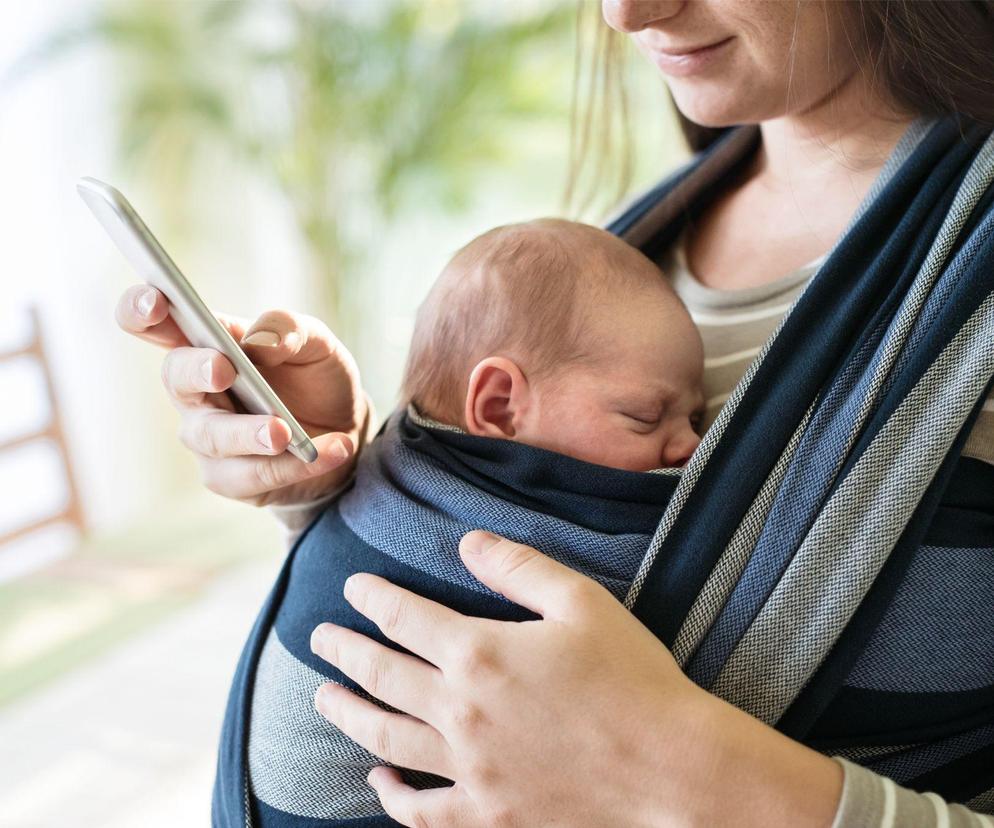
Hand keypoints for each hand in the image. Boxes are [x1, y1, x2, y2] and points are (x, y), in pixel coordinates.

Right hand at [115, 285, 367, 505]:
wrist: (345, 431)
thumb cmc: (315, 378)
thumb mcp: (317, 344)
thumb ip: (291, 330)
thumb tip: (263, 342)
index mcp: (207, 344)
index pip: (155, 323)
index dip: (141, 310)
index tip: (156, 302)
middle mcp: (196, 391)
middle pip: (176, 379)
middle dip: (197, 372)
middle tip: (224, 369)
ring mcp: (207, 437)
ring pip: (214, 437)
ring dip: (250, 433)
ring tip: (285, 431)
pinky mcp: (230, 478)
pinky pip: (253, 476)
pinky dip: (294, 465)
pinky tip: (334, 450)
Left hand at [309, 533, 842, 826]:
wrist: (672, 769)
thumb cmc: (633, 678)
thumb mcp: (581, 602)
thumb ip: (517, 567)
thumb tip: (467, 543)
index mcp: (480, 654)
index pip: (404, 618)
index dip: (373, 599)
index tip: (353, 588)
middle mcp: (461, 712)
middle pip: (381, 675)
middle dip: (345, 651)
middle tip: (320, 638)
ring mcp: (470, 769)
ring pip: (386, 738)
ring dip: (347, 714)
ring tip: (323, 697)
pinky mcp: (489, 814)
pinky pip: (423, 812)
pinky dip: (392, 797)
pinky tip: (377, 781)